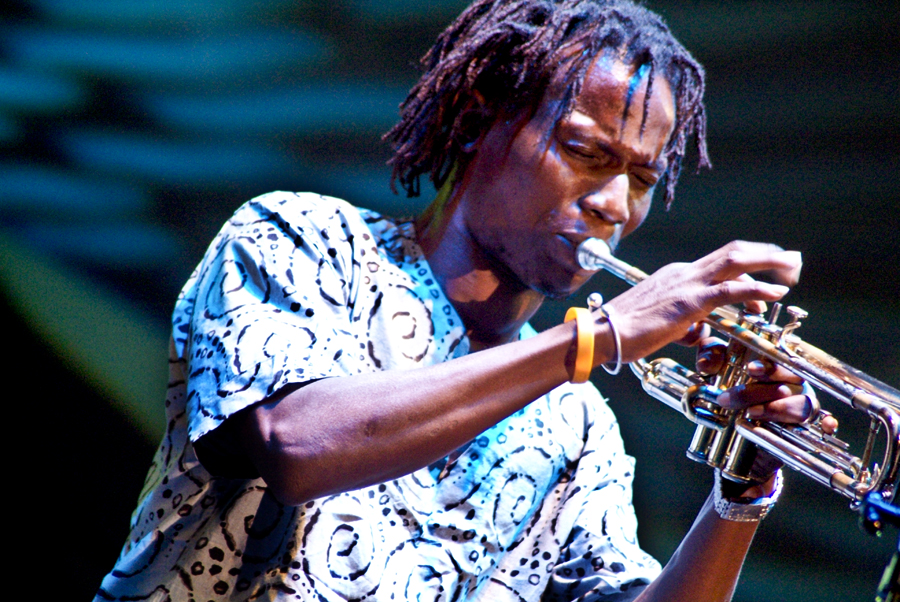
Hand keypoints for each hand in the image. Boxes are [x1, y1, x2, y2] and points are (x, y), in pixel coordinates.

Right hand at [601, 240, 801, 363]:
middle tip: (791, 260)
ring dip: (769, 263)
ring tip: (792, 270)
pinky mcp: (689, 302)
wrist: (603, 333)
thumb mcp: (662, 325)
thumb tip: (699, 334)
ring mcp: (687, 284)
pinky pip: (731, 290)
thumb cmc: (624, 332)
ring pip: (736, 261)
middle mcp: (684, 273)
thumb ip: (685, 325)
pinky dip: (758, 289)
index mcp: (676, 276)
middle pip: (733, 252)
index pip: (718, 264)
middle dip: (765, 254)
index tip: (768, 278)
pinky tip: (776, 293)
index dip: (747, 267)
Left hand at [697, 338, 837, 433]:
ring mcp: (800, 404)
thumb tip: (705, 363)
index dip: (768, 365)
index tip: (751, 369)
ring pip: (801, 403)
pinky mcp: (803, 427)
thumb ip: (710, 361)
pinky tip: (827, 426)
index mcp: (773, 366)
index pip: (778, 359)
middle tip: (730, 399)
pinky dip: (828, 422)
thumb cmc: (729, 399)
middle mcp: (791, 383)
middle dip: (760, 390)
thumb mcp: (715, 376)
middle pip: (788, 381)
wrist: (733, 444)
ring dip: (777, 408)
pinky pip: (825, 422)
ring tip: (751, 413)